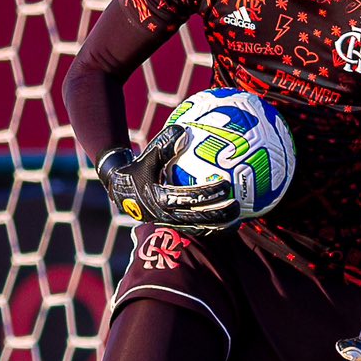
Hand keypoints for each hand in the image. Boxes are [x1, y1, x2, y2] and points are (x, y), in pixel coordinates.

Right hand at [96, 125, 237, 230]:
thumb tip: (182, 131)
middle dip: (219, 214)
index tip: (226, 185)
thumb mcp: (146, 156)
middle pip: (198, 218)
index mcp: (160, 198)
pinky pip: (198, 230)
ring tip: (238, 219)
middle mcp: (167, 215)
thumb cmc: (138, 169)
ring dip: (219, 226)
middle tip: (237, 206)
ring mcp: (172, 223)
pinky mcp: (175, 227)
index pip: (189, 197)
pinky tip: (230, 222)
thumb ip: (163, 145)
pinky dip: (213, 228)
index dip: (208, 193)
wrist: (121, 190)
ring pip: (199, 228)